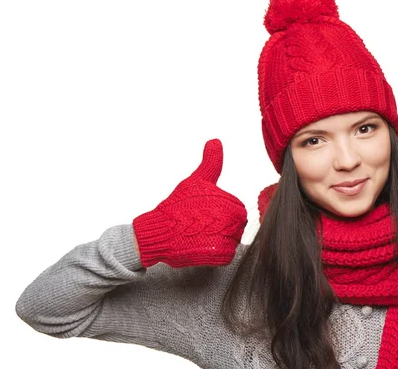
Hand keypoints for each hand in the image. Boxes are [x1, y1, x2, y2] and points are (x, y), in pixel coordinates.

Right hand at [132, 139, 247, 267]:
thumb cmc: (177, 206)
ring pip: (232, 240)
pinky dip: (215, 252)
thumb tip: (215, 141)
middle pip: (237, 225)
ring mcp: (227, 239)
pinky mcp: (220, 255)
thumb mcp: (196, 180)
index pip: (238, 209)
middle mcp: (232, 221)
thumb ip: (211, 162)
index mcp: (231, 202)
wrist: (160, 231)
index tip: (206, 213)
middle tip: (202, 225)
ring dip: (219, 238)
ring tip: (201, 234)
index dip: (222, 211)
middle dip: (222, 225)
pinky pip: (226, 254)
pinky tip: (202, 244)